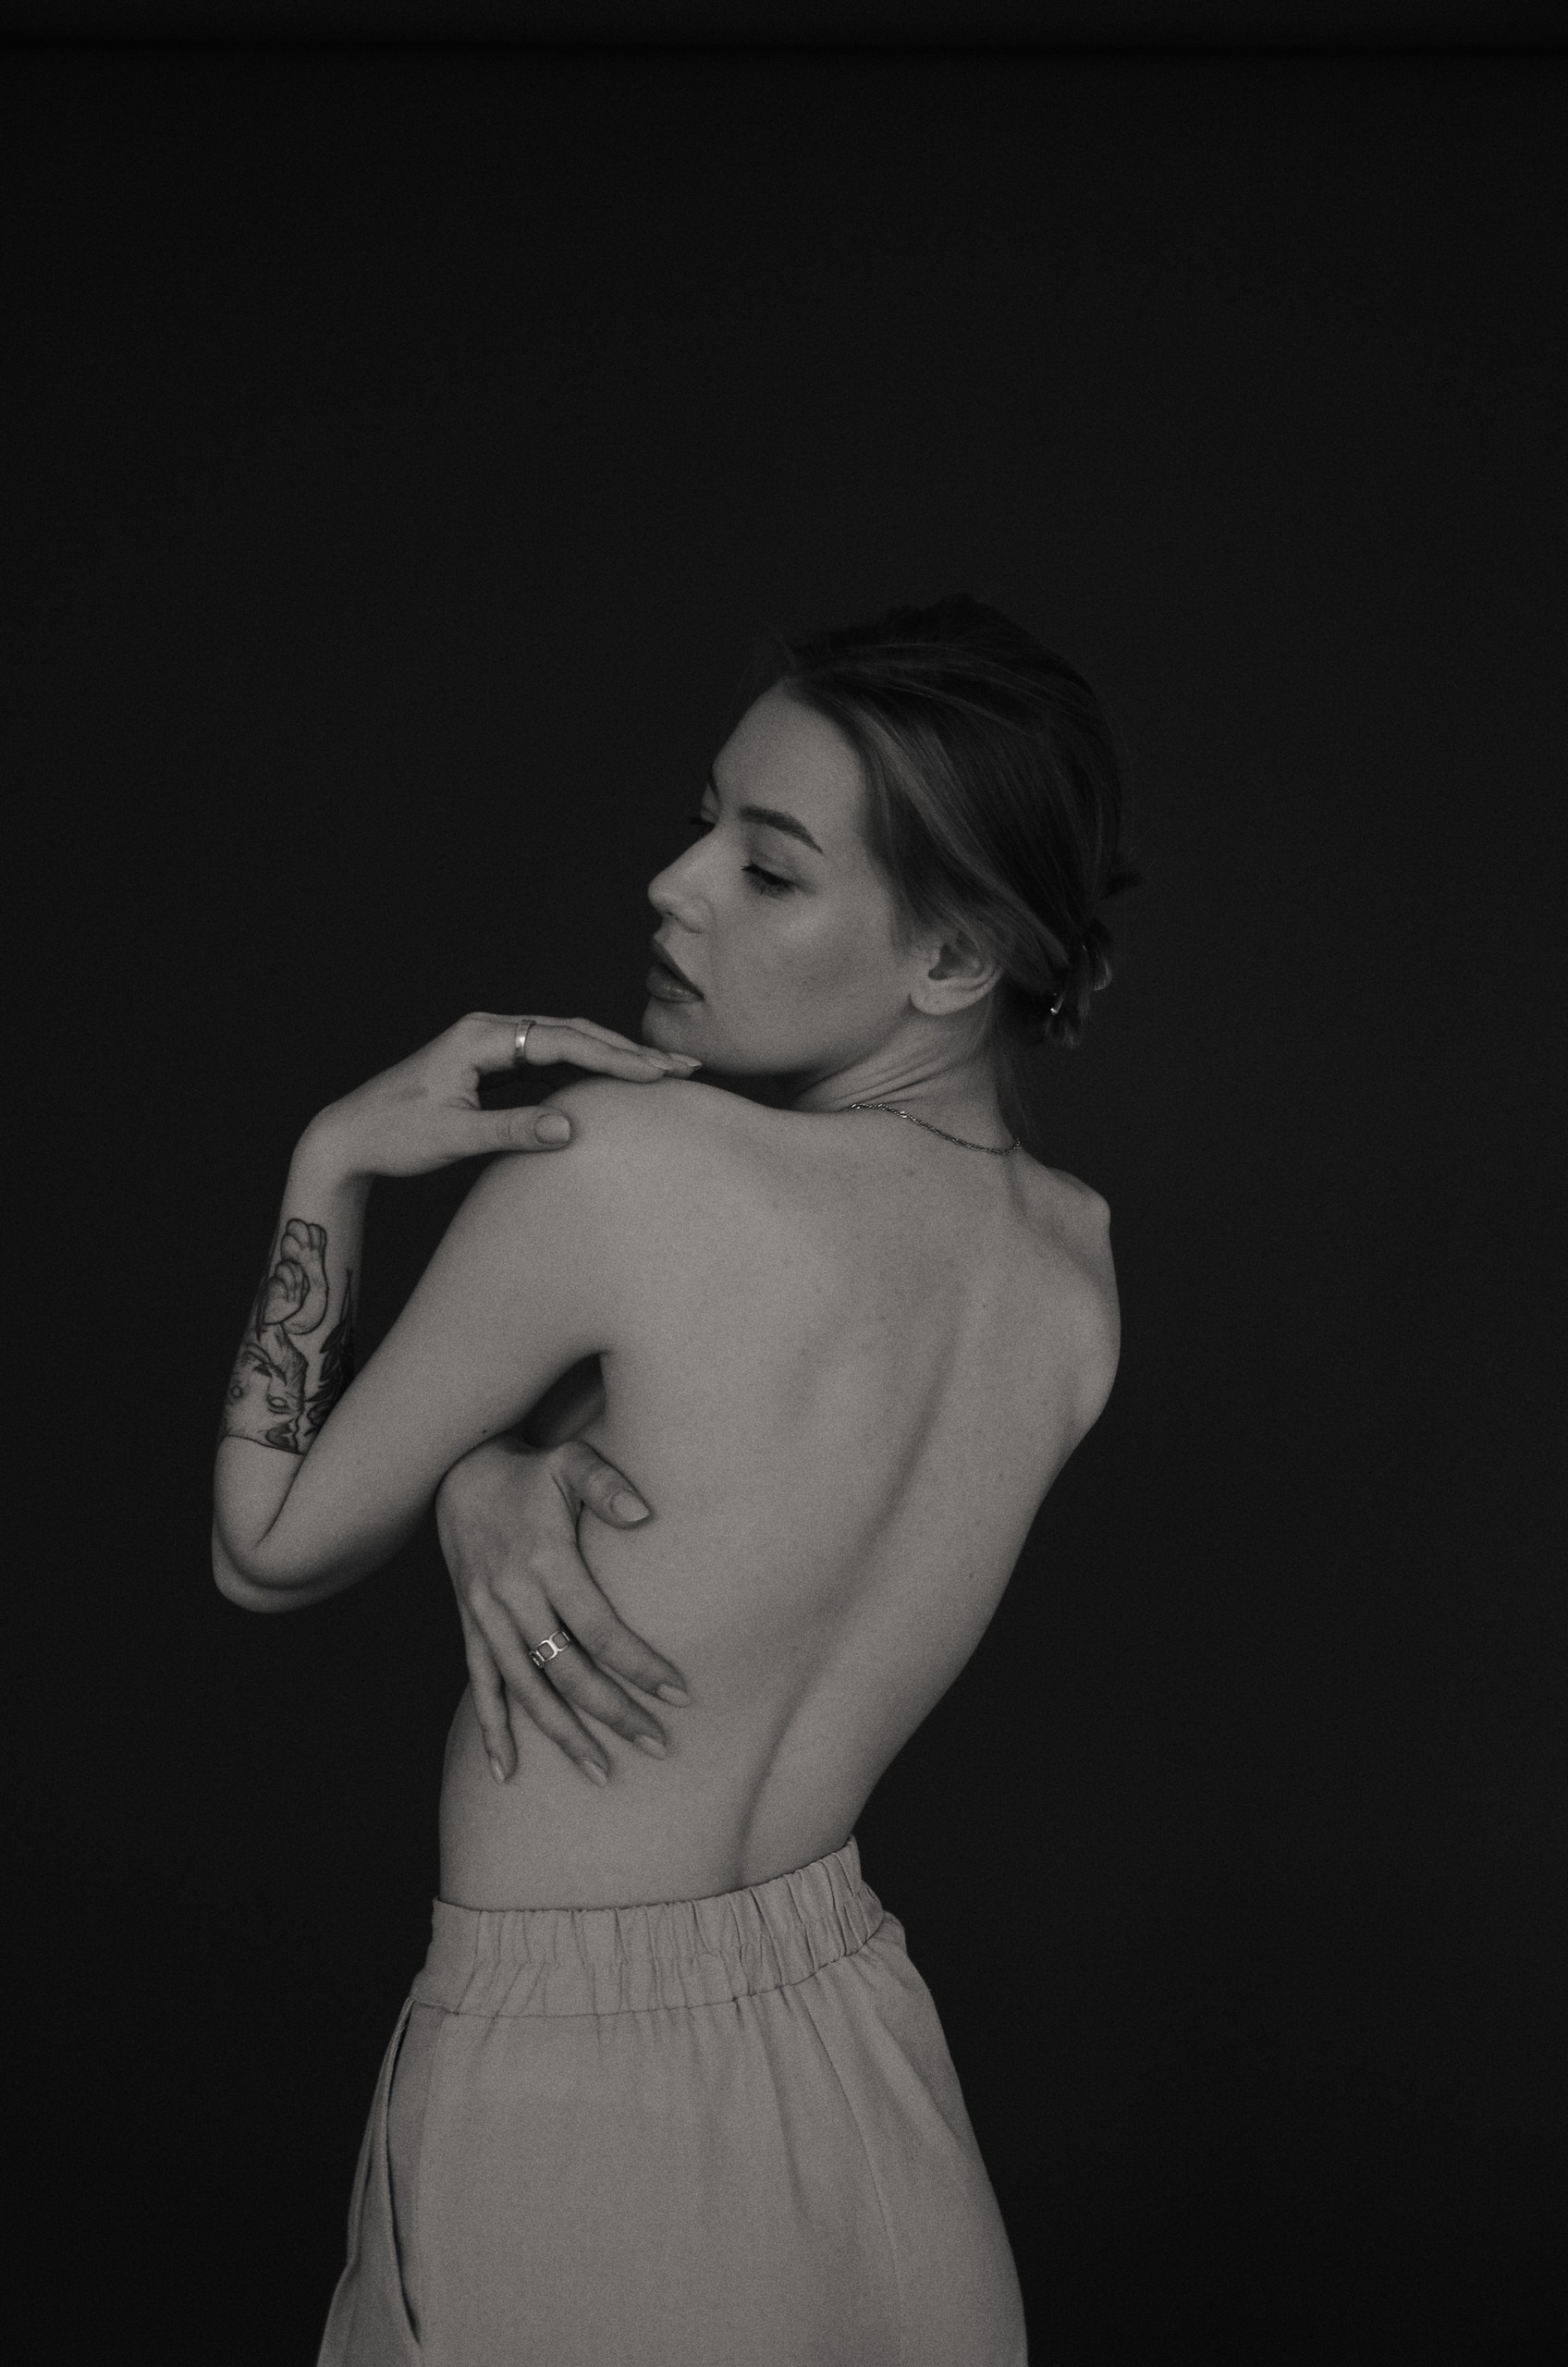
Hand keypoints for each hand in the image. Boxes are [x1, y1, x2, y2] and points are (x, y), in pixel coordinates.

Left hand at [307, 1012, 699, 1180]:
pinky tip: (614, 1081)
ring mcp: (490, 1044)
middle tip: (683, 1066)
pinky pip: (550, 1058)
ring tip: (662, 1072)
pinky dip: (587, 1068)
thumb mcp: (453, 1138)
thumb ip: (512, 1131)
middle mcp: (488, 1030)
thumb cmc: (394, 1136)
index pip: (564, 1041)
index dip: (616, 1059)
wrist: (349, 1135)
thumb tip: (572, 1129)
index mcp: (480, 1037)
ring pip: (565, 1042)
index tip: (660, 1074)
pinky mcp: (490, 1063)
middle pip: (573, 1033)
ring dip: (613, 1056)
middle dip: (630, 1050)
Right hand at [435, 1433, 690, 1786]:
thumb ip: (607, 1486)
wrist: (458, 1472)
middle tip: (658, 1746)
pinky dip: (492, 1730)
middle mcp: (512, 1596)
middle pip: (567, 1671)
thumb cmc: (532, 1471)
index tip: (679, 1695)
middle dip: (614, 1713)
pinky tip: (507, 1771)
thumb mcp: (572, 1463)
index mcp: (546, 1561)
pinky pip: (480, 1686)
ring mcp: (486, 1616)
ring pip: (526, 1690)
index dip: (640, 1666)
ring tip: (602, 1772)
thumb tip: (646, 1514)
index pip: (600, 1629)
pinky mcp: (470, 1626)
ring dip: (563, 1735)